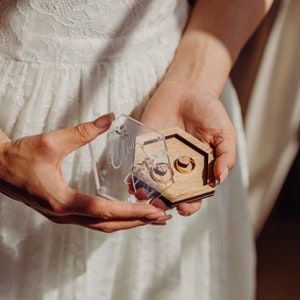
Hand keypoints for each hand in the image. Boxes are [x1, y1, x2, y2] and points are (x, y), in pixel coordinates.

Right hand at [0, 113, 170, 231]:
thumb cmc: (19, 157)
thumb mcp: (51, 141)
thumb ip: (82, 131)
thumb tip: (109, 117)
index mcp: (62, 200)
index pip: (105, 210)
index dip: (131, 211)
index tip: (153, 210)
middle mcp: (64, 214)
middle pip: (108, 224)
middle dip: (136, 223)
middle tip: (161, 218)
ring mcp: (63, 216)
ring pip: (102, 226)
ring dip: (127, 223)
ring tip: (150, 218)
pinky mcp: (64, 212)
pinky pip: (94, 221)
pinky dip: (114, 219)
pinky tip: (126, 213)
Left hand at [141, 79, 235, 215]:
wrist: (188, 90)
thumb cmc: (209, 112)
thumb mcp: (224, 133)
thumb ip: (225, 155)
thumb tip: (220, 178)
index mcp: (198, 171)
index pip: (193, 195)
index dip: (189, 205)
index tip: (183, 208)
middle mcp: (178, 169)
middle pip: (170, 193)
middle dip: (163, 202)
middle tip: (158, 205)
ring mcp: (161, 159)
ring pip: (151, 183)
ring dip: (145, 192)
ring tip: (142, 195)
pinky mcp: (146, 147)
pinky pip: (139, 163)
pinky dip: (134, 173)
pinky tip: (132, 180)